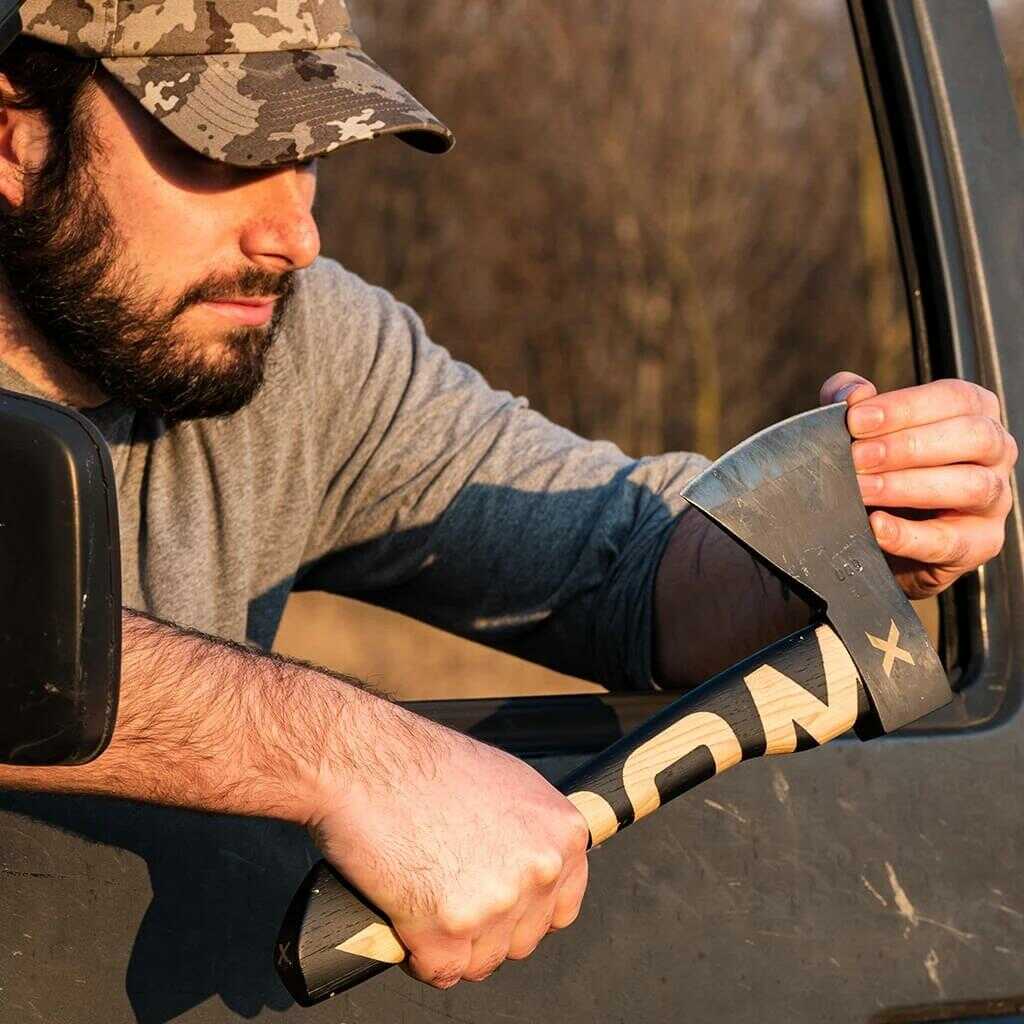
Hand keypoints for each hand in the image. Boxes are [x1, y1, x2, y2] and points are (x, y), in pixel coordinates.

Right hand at [307, 703, 588, 987]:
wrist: (366, 759)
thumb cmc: (424, 764)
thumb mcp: (505, 782)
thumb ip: (531, 829)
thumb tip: (533, 863)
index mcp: (562, 833)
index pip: (562, 906)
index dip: (524, 909)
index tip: (499, 903)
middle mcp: (541, 868)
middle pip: (522, 939)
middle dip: (485, 928)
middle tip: (449, 891)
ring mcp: (498, 900)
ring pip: (481, 961)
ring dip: (451, 944)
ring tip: (424, 896)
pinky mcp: (449, 927)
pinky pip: (440, 971)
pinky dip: (418, 955)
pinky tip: (406, 918)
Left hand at [820, 372, 1017, 598]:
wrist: (879, 534)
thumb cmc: (880, 470)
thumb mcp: (862, 432)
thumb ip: (853, 406)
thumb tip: (853, 393)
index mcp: (973, 413)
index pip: (954, 397)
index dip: (904, 406)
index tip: (856, 420)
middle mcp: (994, 452)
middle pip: (972, 436)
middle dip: (907, 446)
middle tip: (856, 458)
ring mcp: (994, 499)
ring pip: (971, 485)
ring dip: (907, 486)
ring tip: (861, 489)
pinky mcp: (982, 543)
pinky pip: (953, 541)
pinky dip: (910, 535)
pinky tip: (877, 527)